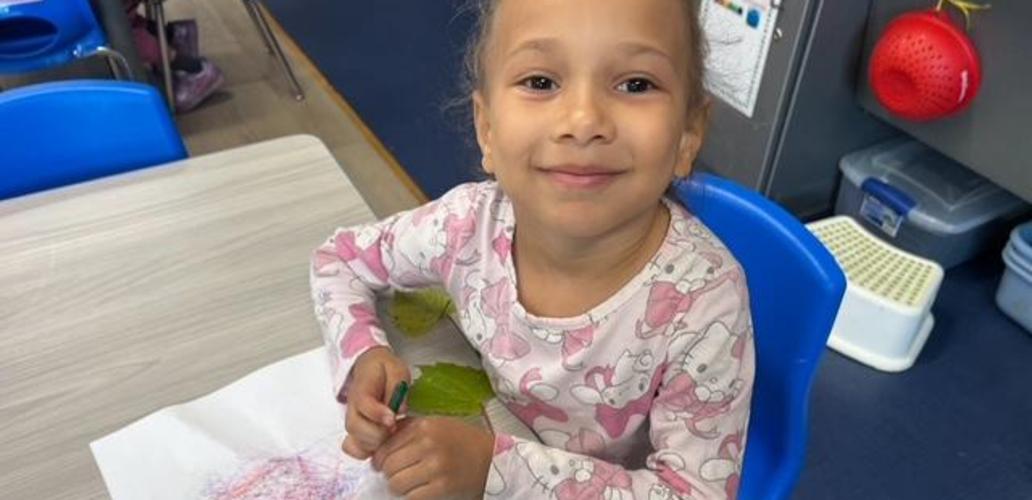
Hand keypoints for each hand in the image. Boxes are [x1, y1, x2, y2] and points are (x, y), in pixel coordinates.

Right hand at [341, 347, 409, 459]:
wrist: (369, 368)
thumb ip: (397, 385)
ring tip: (390, 436)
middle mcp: (352, 406)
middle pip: (355, 426)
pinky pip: (351, 447)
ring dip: (374, 443)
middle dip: (377, 432)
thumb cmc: (385, 370)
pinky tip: (379, 447)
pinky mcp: (355, 430)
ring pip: (354, 439)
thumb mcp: (396, 369)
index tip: (393, 419)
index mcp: (362, 387)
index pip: (363, 403)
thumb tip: (401, 409)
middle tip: (394, 428)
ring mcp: (352, 419)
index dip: (377, 414)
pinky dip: (363, 452)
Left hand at [372, 417, 493, 499]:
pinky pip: (412, 497)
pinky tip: (420, 490)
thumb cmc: (461, 440)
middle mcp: (429, 444)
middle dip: (389, 473)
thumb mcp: (436, 424)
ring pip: (397, 483)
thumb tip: (379, 443)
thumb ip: (408, 429)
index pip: (385, 446)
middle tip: (397, 474)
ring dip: (399, 487)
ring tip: (409, 483)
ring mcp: (436, 466)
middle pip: (389, 466)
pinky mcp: (443, 487)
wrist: (492, 458)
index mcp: (424, 426)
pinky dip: (412, 496)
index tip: (380, 464)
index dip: (379, 459)